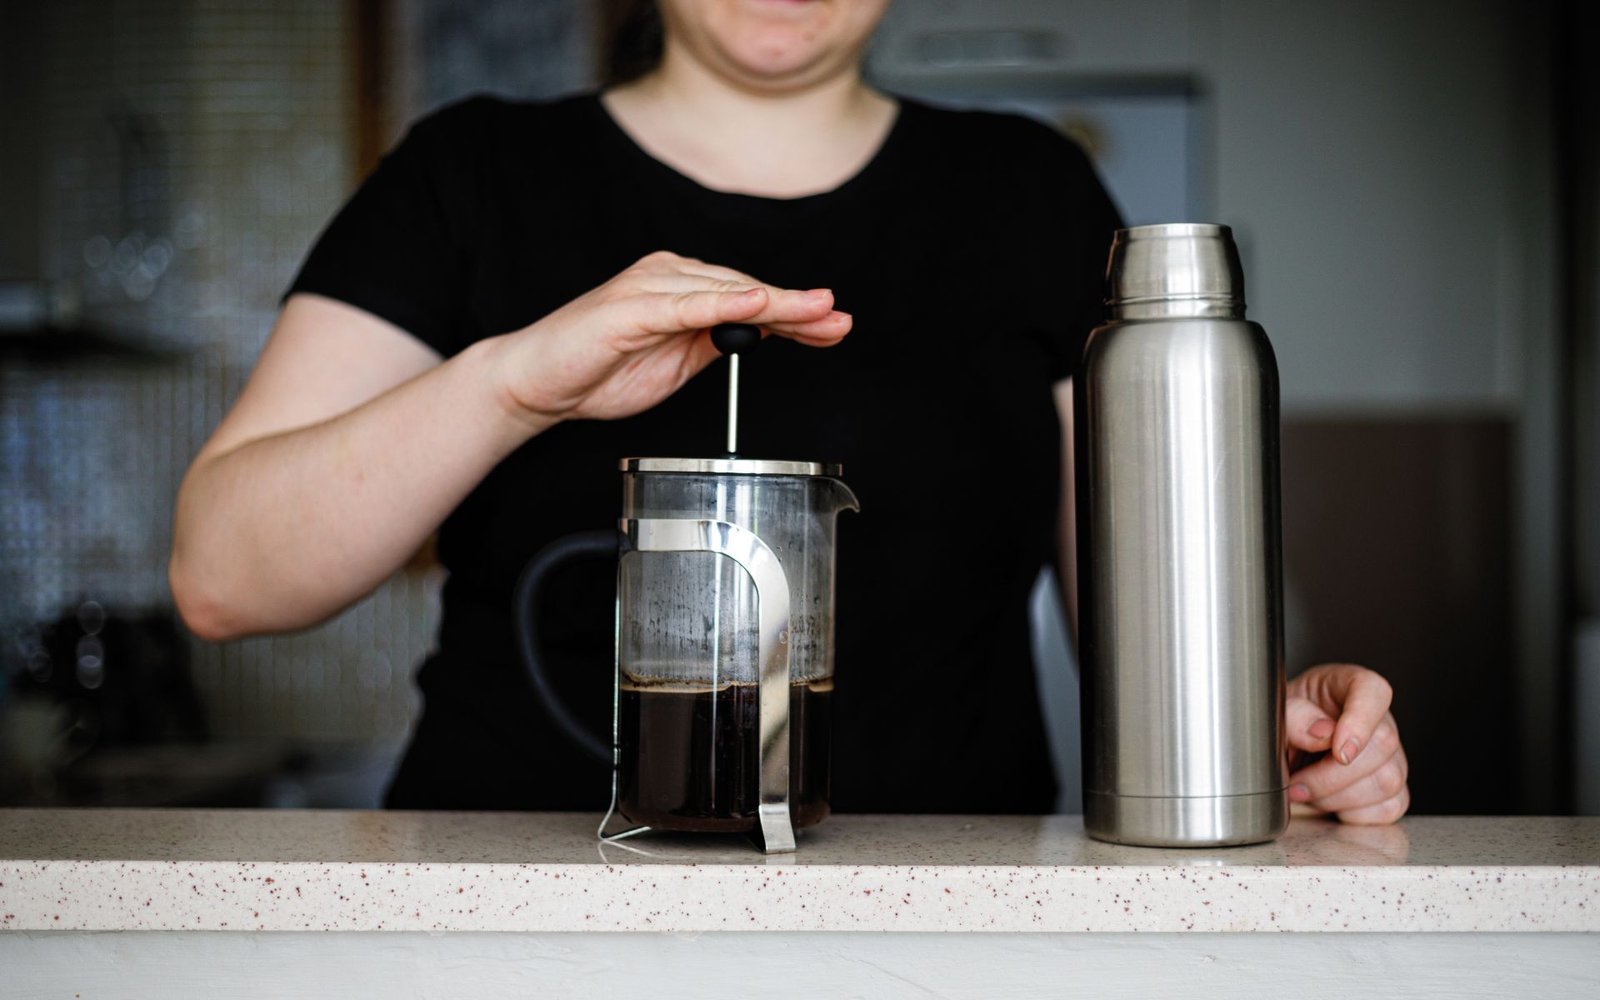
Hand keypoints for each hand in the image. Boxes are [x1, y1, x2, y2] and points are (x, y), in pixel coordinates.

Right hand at [487, 250, 849, 424]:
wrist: (536, 382)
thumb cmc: (598, 372)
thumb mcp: (676, 364)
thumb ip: (715, 344)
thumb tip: (762, 336)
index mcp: (681, 288)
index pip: (751, 298)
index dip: (796, 312)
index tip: (834, 325)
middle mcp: (668, 277)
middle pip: (748, 290)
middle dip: (799, 309)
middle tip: (840, 321)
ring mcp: (649, 287)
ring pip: (727, 292)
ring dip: (776, 304)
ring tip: (816, 313)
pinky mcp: (630, 308)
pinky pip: (687, 304)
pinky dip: (725, 305)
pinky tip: (757, 307)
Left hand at [1284, 663, 1409, 824]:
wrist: (1286, 752)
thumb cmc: (1285, 724)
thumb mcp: (1277, 712)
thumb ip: (1295, 717)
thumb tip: (1322, 733)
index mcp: (1350, 685)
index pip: (1373, 692)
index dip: (1360, 722)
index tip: (1338, 752)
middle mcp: (1379, 719)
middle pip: (1382, 745)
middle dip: (1331, 775)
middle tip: (1297, 783)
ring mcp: (1393, 756)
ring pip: (1387, 781)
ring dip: (1337, 797)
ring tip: (1307, 791)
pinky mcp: (1394, 790)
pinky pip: (1390, 808)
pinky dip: (1353, 813)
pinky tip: (1330, 802)